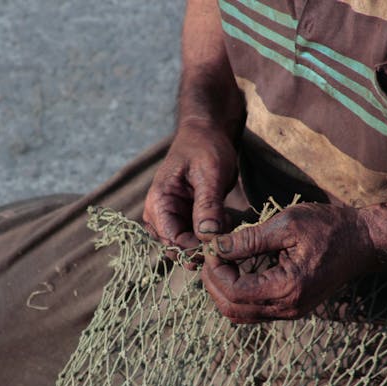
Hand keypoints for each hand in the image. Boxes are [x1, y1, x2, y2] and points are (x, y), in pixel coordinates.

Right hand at [143, 120, 237, 250]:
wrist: (208, 135)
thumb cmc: (205, 148)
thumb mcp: (209, 174)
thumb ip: (207, 205)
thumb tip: (208, 236)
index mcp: (158, 202)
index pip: (171, 238)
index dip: (195, 248)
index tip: (220, 245)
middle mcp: (160, 214)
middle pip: (177, 247)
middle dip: (203, 248)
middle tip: (228, 237)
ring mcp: (172, 218)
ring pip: (188, 246)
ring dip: (209, 242)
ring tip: (227, 221)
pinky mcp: (186, 219)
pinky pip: (197, 238)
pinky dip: (213, 235)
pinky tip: (226, 220)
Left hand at [201, 203, 376, 322]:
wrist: (363, 241)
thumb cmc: (329, 227)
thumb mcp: (286, 224)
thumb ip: (248, 239)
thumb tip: (215, 247)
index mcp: (287, 288)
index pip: (234, 291)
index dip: (215, 270)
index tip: (213, 246)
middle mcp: (287, 308)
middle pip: (231, 309)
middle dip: (213, 283)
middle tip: (211, 255)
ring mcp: (290, 312)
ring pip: (239, 314)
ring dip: (222, 290)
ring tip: (220, 262)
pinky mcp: (290, 308)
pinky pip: (253, 310)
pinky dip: (237, 294)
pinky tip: (236, 269)